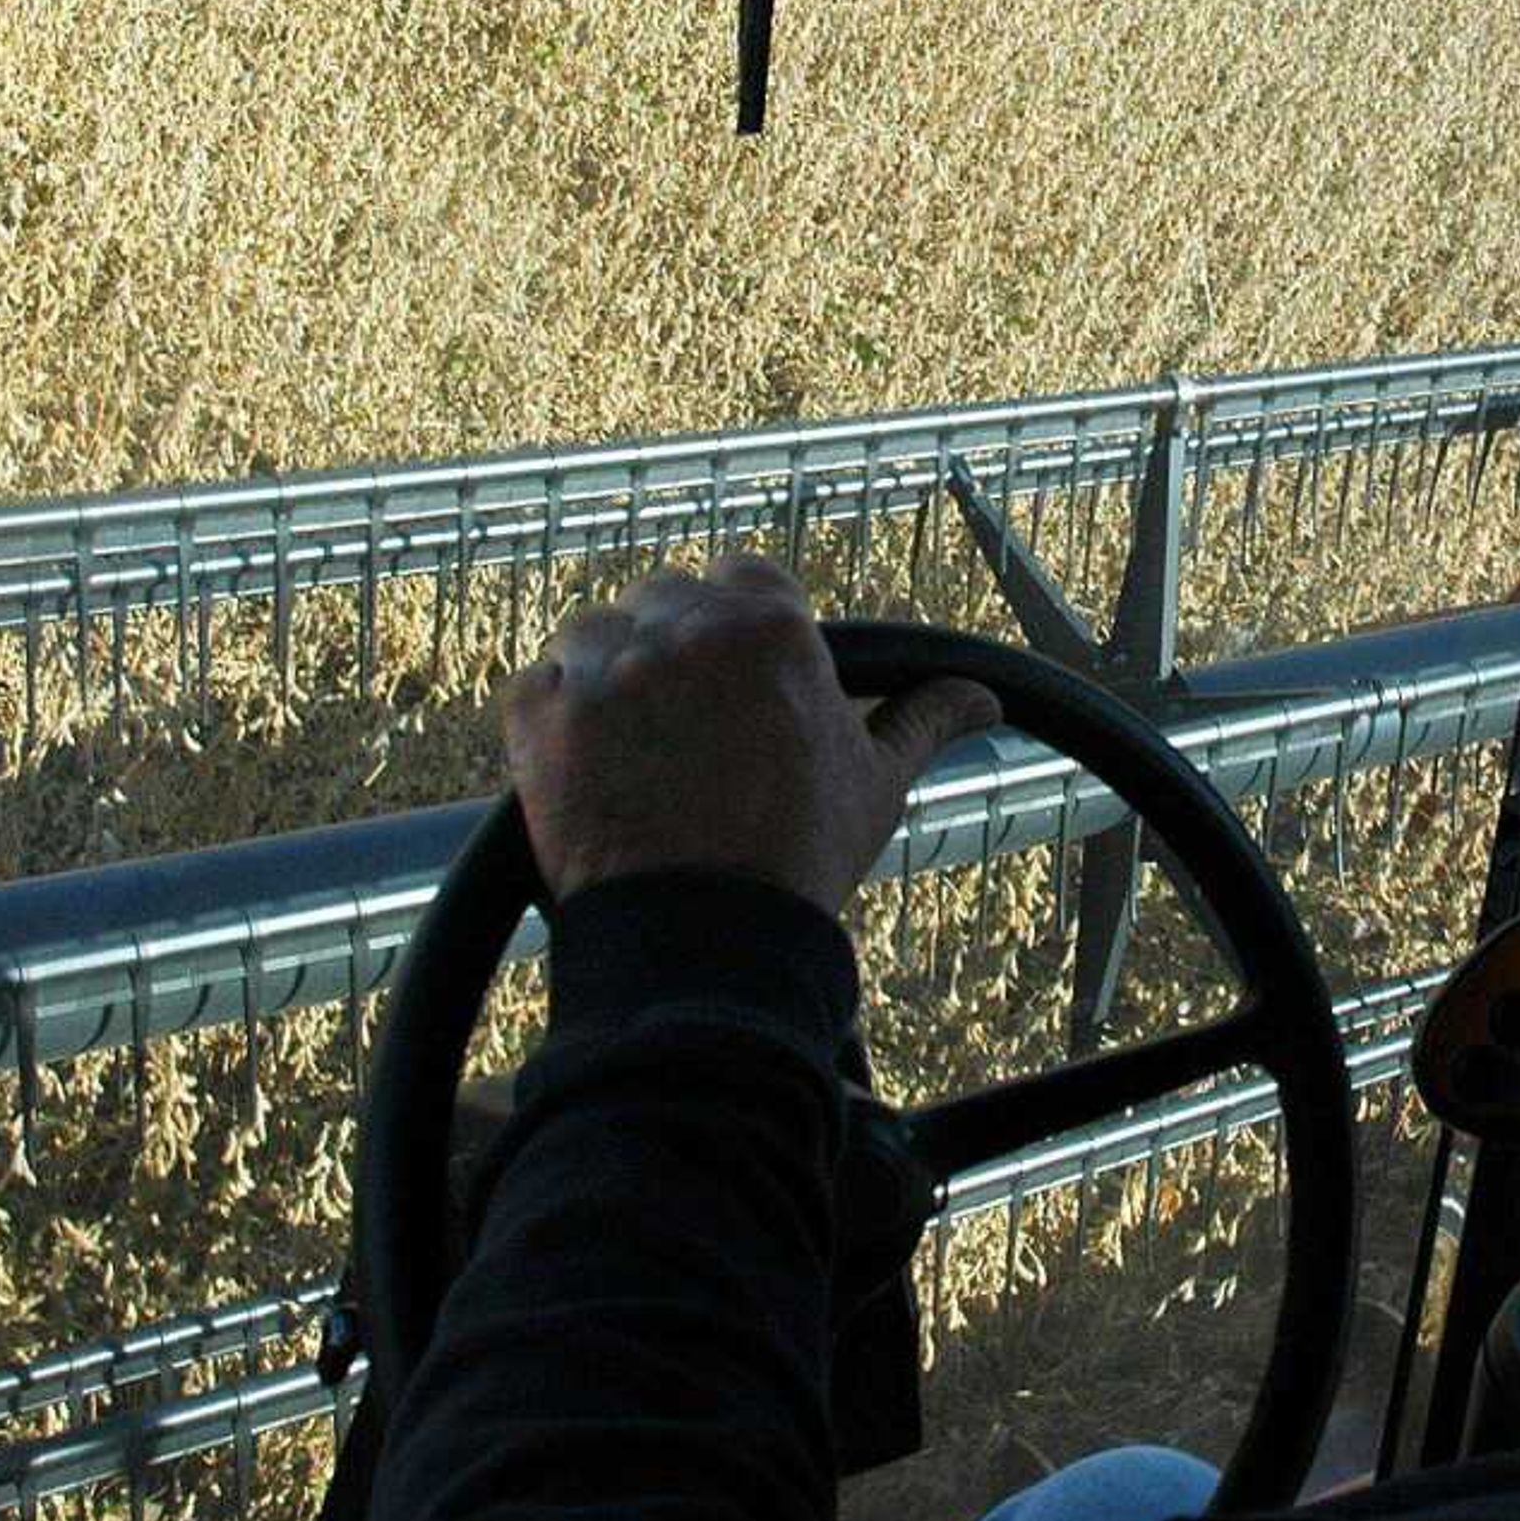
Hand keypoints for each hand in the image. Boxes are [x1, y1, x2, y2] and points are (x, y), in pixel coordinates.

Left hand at [502, 559, 1002, 913]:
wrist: (703, 943)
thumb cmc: (798, 859)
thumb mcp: (876, 782)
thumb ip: (924, 720)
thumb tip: (983, 699)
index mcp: (770, 625)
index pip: (743, 577)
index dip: (740, 628)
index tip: (741, 679)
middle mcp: (683, 628)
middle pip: (665, 599)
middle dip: (675, 648)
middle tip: (690, 727)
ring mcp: (604, 668)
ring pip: (595, 633)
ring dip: (610, 675)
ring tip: (636, 751)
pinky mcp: (540, 714)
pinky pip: (536, 684)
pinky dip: (554, 717)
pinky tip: (588, 767)